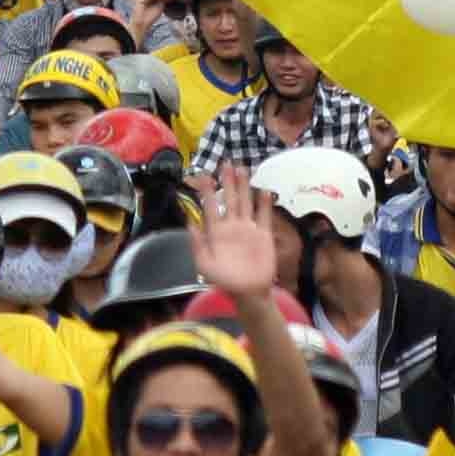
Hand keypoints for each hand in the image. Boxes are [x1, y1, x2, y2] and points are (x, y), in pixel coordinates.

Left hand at [193, 167, 280, 301]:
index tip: (204, 174)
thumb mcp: (204, 265)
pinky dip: (264, 203)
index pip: (210, 206)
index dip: (208, 191)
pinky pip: (264, 215)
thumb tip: (190, 222)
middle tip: (225, 163)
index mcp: (216, 232)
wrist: (248, 292)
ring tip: (242, 168)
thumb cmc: (225, 280)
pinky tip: (263, 190)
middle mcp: (232, 226)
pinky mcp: (264, 234)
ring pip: (246, 202)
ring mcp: (249, 228)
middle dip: (227, 181)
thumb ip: (197, 244)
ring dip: (244, 186)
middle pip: (229, 198)